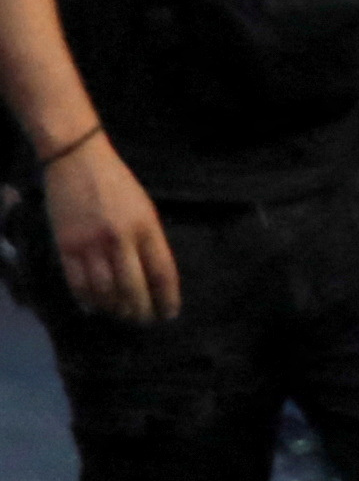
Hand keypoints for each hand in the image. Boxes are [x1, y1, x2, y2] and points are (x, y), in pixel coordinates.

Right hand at [41, 131, 174, 325]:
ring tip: (122, 314)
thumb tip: (153, 277)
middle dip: (141, 310)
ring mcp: (91, 244)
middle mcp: (120, 239)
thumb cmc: (118, 185)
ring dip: (115, 308)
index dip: (167, 298)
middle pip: (133, 288)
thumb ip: (150, 241)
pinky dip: (88, 299)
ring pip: (105, 290)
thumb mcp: (145, 209)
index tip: (170, 314)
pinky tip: (95, 307)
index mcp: (147, 228)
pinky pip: (77, 283)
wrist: (77, 160)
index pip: (162, 273)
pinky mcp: (65, 245)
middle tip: (144, 320)